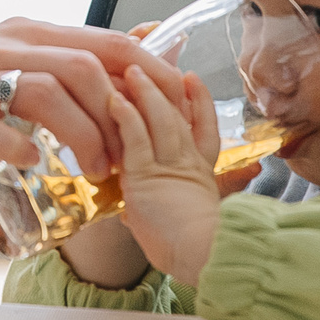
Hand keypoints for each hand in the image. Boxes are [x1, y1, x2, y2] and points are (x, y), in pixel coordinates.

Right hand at [0, 19, 184, 177]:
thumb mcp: (9, 57)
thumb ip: (63, 58)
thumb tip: (139, 50)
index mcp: (25, 34)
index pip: (105, 42)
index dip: (149, 73)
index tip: (175, 106)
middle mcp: (2, 48)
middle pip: (82, 67)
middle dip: (117, 114)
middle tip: (128, 155)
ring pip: (44, 94)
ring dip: (81, 136)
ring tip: (94, 170)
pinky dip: (20, 149)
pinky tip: (34, 164)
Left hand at [109, 62, 224, 286]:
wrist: (204, 256)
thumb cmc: (195, 250)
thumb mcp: (187, 227)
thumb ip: (163, 214)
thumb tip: (133, 215)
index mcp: (200, 174)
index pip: (203, 129)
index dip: (198, 103)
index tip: (191, 80)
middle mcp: (187, 164)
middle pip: (177, 116)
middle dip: (165, 87)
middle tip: (155, 63)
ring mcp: (168, 166)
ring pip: (158, 120)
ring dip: (144, 92)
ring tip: (130, 70)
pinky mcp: (147, 175)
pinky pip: (137, 138)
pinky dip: (127, 117)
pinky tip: (116, 100)